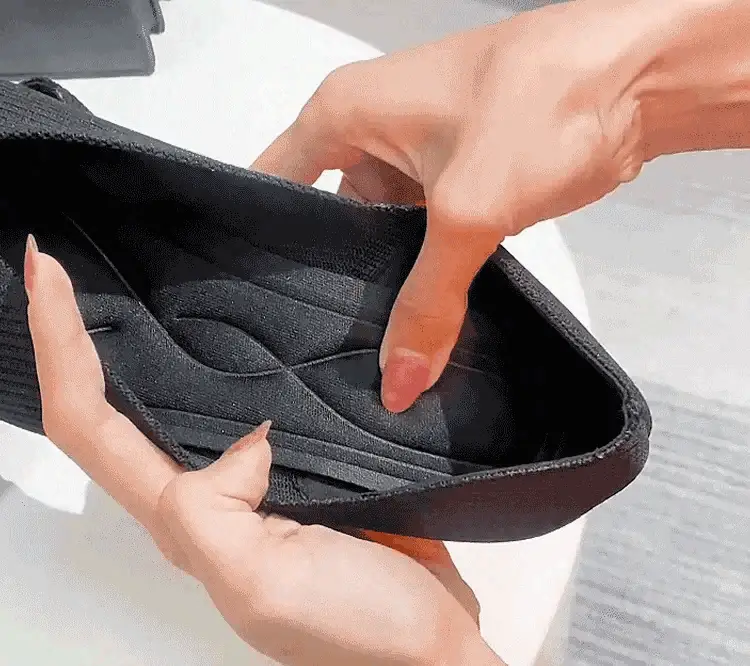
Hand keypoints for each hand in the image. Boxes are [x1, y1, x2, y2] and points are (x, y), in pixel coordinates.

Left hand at [23, 237, 503, 665]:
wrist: (428, 647)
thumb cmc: (358, 633)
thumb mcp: (265, 585)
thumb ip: (217, 516)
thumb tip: (241, 443)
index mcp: (185, 522)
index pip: (90, 426)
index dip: (60, 347)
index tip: (49, 275)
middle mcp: (205, 500)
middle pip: (106, 413)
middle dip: (72, 337)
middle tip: (56, 269)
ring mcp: (251, 482)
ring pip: (169, 405)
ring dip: (130, 347)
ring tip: (114, 290)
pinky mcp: (298, 467)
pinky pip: (242, 407)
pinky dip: (217, 364)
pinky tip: (227, 338)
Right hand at [254, 0, 749, 413]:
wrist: (639, 79)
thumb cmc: (544, 99)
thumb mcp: (469, 206)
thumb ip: (428, 298)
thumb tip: (401, 378)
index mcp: (344, 113)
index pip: (272, 183)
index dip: (260, 243)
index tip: (253, 303)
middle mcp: (371, 132)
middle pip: (327, 219)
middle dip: (332, 278)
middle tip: (321, 348)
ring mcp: (416, 158)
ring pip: (379, 234)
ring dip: (384, 281)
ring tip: (369, 349)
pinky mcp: (457, 181)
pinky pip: (421, 237)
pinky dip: (423, 275)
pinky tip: (420, 324)